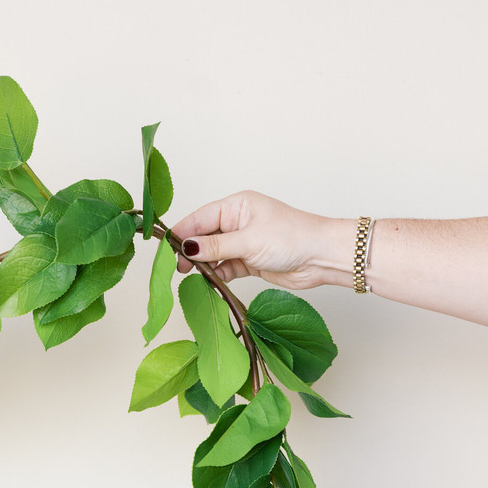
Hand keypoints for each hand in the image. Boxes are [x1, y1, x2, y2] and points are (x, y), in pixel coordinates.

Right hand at [170, 190, 340, 290]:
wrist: (321, 257)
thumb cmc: (291, 238)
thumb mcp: (248, 241)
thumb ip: (215, 247)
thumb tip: (187, 248)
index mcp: (236, 206)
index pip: (200, 218)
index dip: (182, 233)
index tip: (166, 249)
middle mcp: (238, 222)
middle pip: (204, 236)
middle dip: (191, 251)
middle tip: (179, 268)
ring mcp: (244, 242)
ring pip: (214, 254)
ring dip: (204, 265)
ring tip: (193, 276)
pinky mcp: (250, 261)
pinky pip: (226, 267)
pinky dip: (218, 274)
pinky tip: (212, 281)